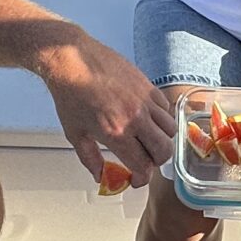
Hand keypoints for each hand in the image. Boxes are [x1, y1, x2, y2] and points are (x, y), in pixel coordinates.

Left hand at [39, 35, 175, 186]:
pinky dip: (161, 119)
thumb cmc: (70, 96)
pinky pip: (166, 108)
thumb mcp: (75, 134)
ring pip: (170, 130)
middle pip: (164, 151)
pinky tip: (147, 119)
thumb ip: (90, 159)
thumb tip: (100, 176)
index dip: (141, 178)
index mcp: (116, 134)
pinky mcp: (148, 86)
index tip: (135, 179)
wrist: (72, 61)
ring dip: (162, 141)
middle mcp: (135, 118)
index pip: (143, 166)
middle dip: (156, 163)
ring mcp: (144, 101)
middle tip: (144, 162)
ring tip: (148, 140)